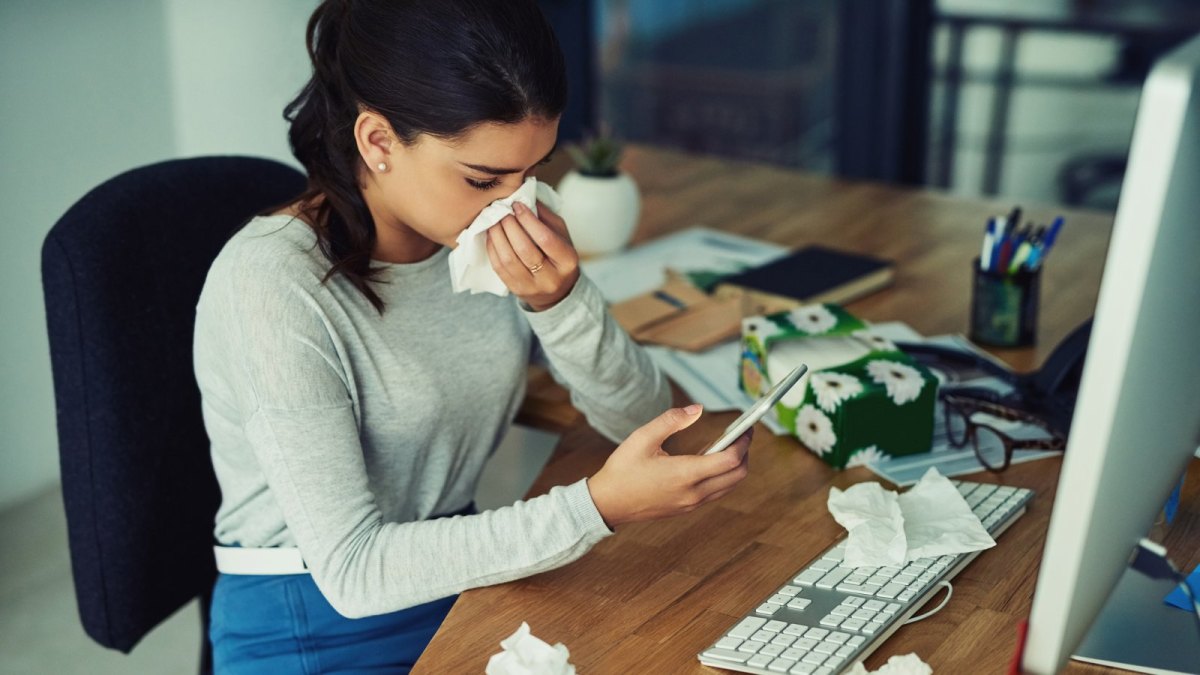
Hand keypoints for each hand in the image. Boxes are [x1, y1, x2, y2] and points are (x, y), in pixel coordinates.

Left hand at [485, 201, 579, 311]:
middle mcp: (551, 277)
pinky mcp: (516, 290)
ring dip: (497, 236)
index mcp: (567, 260)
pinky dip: (492, 248)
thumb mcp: (561, 234)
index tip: (517, 205)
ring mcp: (532, 286)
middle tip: (502, 210)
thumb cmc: (558, 255)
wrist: (557, 291)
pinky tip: (491, 235)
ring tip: (493, 221)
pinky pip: (499, 268)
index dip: (528, 220)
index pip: (545, 238)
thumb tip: (524, 196)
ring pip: (509, 260)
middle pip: (525, 249)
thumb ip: (545, 216)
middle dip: (510, 226)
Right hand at [587, 404, 752, 528]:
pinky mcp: (686, 508)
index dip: (743, 442)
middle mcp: (693, 493)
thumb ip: (671, 420)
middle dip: (745, 453)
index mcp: (684, 475)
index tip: (747, 428)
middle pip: (737, 475)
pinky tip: (711, 460)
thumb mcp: (642, 438)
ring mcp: (691, 503)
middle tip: (743, 435)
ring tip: (730, 444)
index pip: (730, 460)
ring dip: (736, 466)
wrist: (607, 504)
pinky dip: (723, 476)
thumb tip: (697, 409)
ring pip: (729, 486)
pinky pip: (716, 492)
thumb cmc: (622, 470)